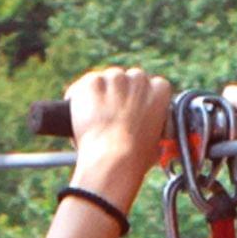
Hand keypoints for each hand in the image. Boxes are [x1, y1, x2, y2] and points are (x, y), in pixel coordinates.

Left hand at [60, 64, 177, 189]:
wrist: (113, 158)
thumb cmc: (136, 156)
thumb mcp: (157, 142)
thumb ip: (154, 128)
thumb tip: (151, 135)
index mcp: (159, 90)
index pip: (151, 84)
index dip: (139, 99)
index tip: (132, 110)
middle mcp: (138, 79)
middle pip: (128, 78)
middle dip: (120, 93)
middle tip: (111, 115)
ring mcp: (114, 79)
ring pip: (106, 80)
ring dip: (100, 94)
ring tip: (95, 117)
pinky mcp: (92, 82)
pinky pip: (84, 85)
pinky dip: (79, 97)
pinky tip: (77, 113)